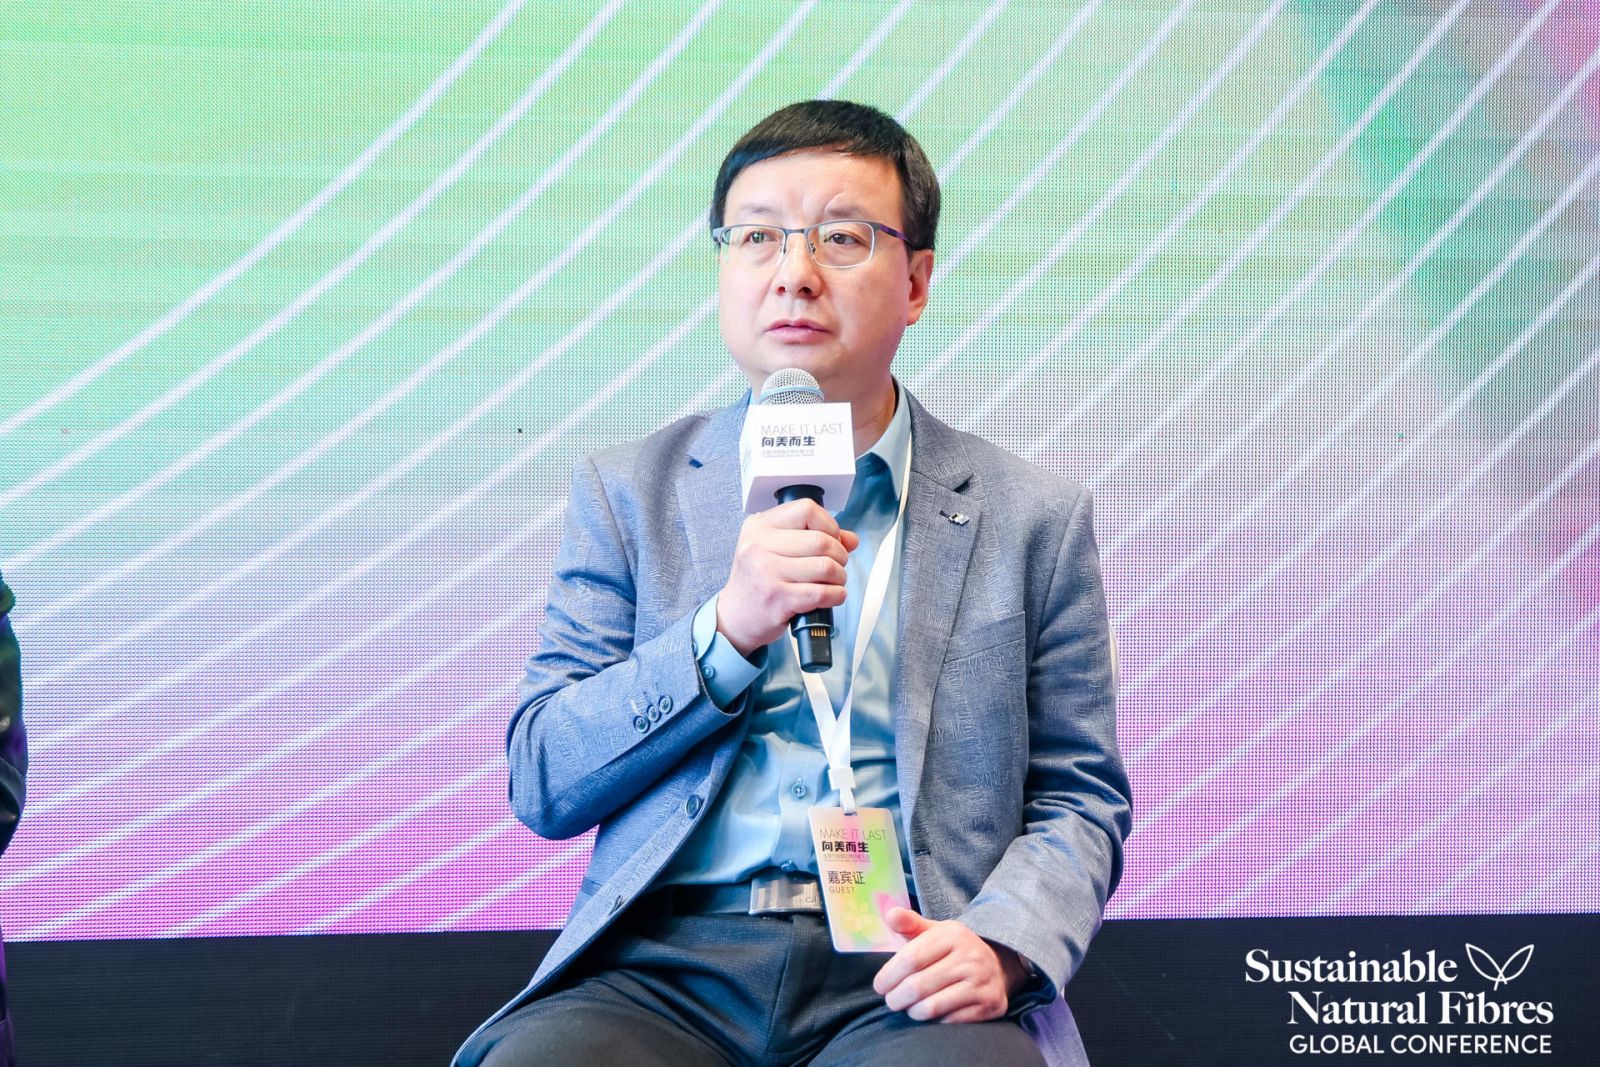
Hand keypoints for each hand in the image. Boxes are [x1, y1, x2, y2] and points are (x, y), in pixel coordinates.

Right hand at [716, 499, 859, 656]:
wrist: (735, 616)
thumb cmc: (759, 580)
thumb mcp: (775, 549)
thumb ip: (812, 537)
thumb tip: (850, 539)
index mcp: (760, 526)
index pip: (806, 509)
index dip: (828, 524)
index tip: (831, 539)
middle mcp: (759, 546)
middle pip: (821, 540)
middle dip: (840, 554)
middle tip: (837, 565)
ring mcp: (766, 572)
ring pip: (826, 567)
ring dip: (840, 576)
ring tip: (834, 581)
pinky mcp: (777, 599)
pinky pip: (822, 593)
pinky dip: (837, 595)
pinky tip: (832, 595)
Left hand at [873, 907, 1028, 1023]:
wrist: (998, 966)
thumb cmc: (954, 950)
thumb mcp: (934, 932)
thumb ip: (910, 923)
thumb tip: (891, 914)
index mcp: (953, 935)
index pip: (911, 958)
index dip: (889, 975)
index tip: (879, 986)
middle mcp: (971, 957)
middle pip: (918, 986)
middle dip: (896, 998)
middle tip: (891, 1001)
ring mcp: (982, 982)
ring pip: (931, 1007)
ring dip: (912, 1012)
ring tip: (908, 1008)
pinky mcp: (990, 1005)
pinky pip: (949, 1021)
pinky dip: (934, 1022)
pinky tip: (930, 1014)